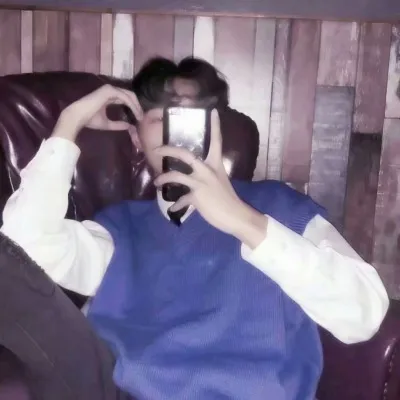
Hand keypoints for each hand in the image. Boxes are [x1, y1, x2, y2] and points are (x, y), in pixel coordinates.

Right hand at [53, 84, 142, 141]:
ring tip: (140, 116)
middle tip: (142, 117)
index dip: (134, 107)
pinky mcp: (109, 90)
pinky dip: (132, 105)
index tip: (139, 118)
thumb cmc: (89, 120)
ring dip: (136, 106)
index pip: (126, 99)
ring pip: (129, 95)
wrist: (78, 117)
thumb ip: (118, 124)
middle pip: (130, 95)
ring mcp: (109, 89)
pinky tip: (135, 112)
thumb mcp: (107, 124)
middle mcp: (110, 90)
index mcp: (109, 96)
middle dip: (137, 106)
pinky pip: (125, 97)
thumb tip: (129, 127)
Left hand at [154, 110, 267, 246]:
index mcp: (216, 164)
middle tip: (157, 148)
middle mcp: (208, 170)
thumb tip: (193, 180)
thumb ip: (206, 177)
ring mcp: (201, 182)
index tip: (212, 111)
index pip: (216, 141)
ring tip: (157, 182)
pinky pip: (181, 199)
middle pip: (185, 154)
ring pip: (175, 175)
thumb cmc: (228, 200)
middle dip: (168, 149)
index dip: (214, 125)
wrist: (235, 216)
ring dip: (163, 179)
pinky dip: (176, 205)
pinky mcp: (197, 195)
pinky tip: (173, 209)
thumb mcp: (219, 182)